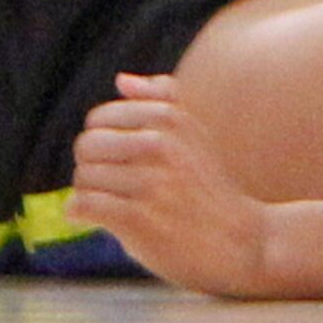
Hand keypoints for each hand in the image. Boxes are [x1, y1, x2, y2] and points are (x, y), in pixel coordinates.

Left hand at [67, 73, 276, 297]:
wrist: (241, 242)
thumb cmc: (210, 189)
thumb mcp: (195, 134)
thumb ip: (160, 101)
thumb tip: (121, 80)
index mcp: (169, 118)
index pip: (99, 119)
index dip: (100, 141)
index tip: (115, 161)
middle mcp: (160, 145)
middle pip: (87, 145)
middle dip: (90, 167)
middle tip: (109, 186)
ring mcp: (150, 183)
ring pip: (84, 177)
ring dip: (89, 194)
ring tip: (110, 203)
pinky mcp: (139, 219)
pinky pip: (85, 204)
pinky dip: (81, 212)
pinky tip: (93, 218)